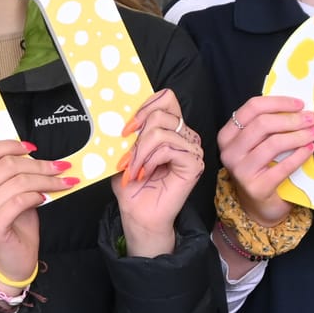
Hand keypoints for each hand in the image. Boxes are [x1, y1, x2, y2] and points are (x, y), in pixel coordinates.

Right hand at [0, 140, 75, 283]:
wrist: (12, 261)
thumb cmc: (13, 225)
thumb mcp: (12, 193)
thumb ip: (15, 174)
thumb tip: (36, 154)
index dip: (9, 145)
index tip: (32, 147)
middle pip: (7, 165)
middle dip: (38, 164)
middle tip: (60, 167)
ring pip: (18, 182)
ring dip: (45, 180)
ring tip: (62, 182)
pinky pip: (20, 200)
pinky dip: (37, 196)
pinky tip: (45, 198)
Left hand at [112, 89, 205, 254]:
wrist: (139, 214)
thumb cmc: (133, 186)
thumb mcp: (124, 151)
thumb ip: (128, 130)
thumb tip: (118, 112)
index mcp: (171, 128)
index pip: (166, 98)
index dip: (144, 107)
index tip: (126, 129)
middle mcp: (185, 135)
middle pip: (162, 113)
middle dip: (138, 135)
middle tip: (127, 157)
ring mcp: (192, 149)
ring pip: (162, 132)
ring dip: (140, 152)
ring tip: (134, 169)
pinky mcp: (194, 163)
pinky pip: (169, 148)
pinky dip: (151, 160)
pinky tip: (146, 173)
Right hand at [217, 94, 313, 224]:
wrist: (259, 206)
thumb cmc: (261, 170)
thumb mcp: (257, 145)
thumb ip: (269, 126)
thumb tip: (297, 108)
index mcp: (228, 135)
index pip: (252, 108)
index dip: (278, 102)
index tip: (300, 104)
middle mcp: (230, 152)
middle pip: (263, 124)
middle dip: (291, 119)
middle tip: (311, 119)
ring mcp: (241, 171)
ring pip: (273, 143)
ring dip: (298, 136)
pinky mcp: (256, 188)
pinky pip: (283, 166)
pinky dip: (299, 156)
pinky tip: (310, 149)